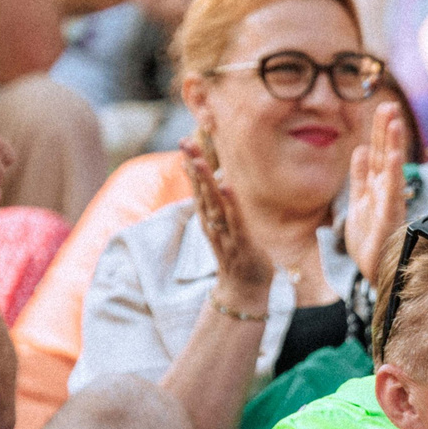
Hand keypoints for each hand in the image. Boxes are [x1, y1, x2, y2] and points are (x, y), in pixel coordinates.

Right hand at [183, 137, 272, 301]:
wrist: (243, 288)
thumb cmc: (234, 251)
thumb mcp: (221, 223)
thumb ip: (212, 200)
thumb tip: (206, 175)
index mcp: (209, 216)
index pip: (197, 186)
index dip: (191, 163)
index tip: (184, 141)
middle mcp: (213, 222)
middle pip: (201, 190)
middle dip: (194, 166)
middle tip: (185, 143)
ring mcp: (225, 233)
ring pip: (214, 204)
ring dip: (206, 183)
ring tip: (200, 162)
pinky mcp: (241, 243)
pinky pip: (236, 221)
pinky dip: (231, 205)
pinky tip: (227, 187)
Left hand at [342, 101, 410, 287]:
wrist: (376, 273)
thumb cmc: (369, 241)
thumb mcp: (357, 204)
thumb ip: (359, 178)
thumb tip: (359, 149)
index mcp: (376, 187)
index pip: (377, 153)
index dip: (379, 131)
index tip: (384, 108)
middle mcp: (385, 192)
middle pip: (385, 154)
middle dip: (387, 130)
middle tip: (390, 104)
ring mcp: (389, 203)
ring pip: (391, 168)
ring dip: (393, 144)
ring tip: (394, 120)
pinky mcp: (389, 218)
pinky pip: (392, 192)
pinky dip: (392, 173)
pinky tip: (392, 156)